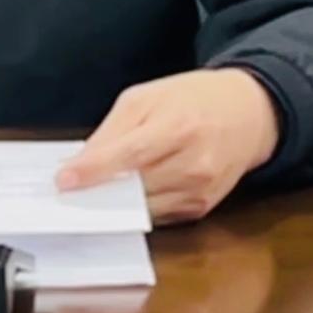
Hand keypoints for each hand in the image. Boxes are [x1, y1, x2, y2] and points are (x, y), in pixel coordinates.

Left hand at [56, 68, 279, 223]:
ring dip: (114, 203)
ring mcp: (201, 190)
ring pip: (143, 208)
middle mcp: (194, 163)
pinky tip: (126, 194)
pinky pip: (159, 216)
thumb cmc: (192, 99)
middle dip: (98, 190)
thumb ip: (113, 129)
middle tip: (68, 190)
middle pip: (135, 187)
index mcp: (178, 126)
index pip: (129, 154)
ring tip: (93, 191)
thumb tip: (80, 161)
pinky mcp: (203, 207)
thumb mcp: (146, 96)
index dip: (94, 170)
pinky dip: (137, 207)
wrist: (248, 114)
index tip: (64, 180)